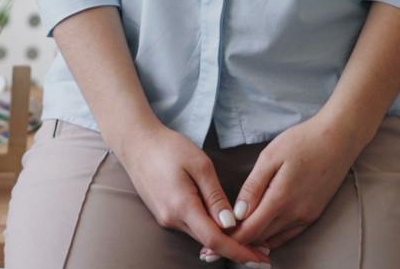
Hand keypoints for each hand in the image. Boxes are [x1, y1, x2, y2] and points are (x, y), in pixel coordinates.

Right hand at [110, 122, 271, 266]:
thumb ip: (216, 197)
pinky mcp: (163, 213)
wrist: (136, 142)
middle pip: (209, 242)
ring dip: (223, 239)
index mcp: (182, 207)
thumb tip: (231, 224)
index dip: (240, 252)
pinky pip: (191, 226)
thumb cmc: (168, 147)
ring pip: (200, 235)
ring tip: (249, 235)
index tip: (261, 258)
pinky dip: (209, 229)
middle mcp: (172, 219)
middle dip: (237, 247)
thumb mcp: (200, 165)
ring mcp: (165, 218)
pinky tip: (221, 223)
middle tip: (264, 247)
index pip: (215, 241)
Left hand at [219, 113, 373, 252]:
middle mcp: (295, 214)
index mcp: (281, 200)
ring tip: (234, 240)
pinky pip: (289, 235)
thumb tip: (237, 214)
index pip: (250, 230)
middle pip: (261, 239)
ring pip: (275, 239)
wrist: (339, 139)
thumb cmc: (302, 142)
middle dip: (238, 243)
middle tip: (216, 244)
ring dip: (255, 242)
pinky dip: (272, 238)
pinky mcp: (314, 215)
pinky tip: (261, 235)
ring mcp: (307, 217)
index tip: (212, 240)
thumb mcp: (270, 157)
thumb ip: (253, 187)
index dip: (230, 239)